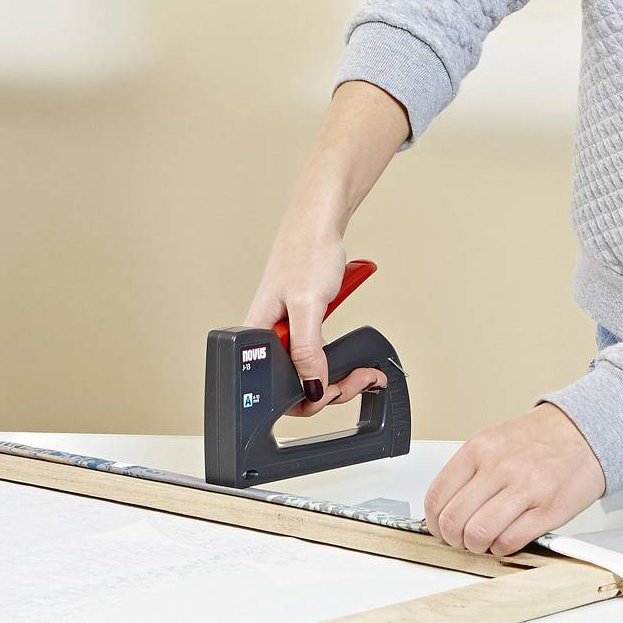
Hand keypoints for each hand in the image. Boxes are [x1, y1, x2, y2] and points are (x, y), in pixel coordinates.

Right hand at [241, 206, 384, 417]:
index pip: (276, 388)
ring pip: (309, 373)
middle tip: (358, 379)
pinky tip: (355, 360)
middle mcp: (268, 338)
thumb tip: (310, 386)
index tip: (335, 390)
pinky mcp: (301, 324)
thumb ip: (306, 348)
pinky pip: (317, 356)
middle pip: (295, 385)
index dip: (307, 397)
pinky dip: (338, 362)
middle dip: (330, 389)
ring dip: (338, 377)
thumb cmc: (305, 252)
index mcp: (258, 335)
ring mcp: (286, 332)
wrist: (318, 224)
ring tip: (364, 372)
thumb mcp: (307, 304)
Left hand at [421, 404, 606, 555]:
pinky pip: (509, 542)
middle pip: (454, 520)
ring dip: (476, 546)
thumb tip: (444, 509)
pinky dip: (501, 549)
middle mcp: (499, 466)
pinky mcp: (549, 510)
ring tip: (484, 541)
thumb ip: (468, 472)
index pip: (437, 497)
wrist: (585, 433)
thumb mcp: (494, 440)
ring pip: (479, 534)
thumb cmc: (538, 440)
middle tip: (462, 539)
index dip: (434, 523)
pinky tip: (506, 539)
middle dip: (453, 539)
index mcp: (480, 448)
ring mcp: (526, 488)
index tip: (441, 528)